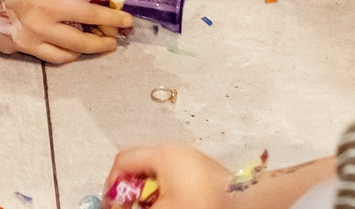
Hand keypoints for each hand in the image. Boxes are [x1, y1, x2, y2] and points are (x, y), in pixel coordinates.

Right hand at [0, 0, 132, 62]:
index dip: (113, 20)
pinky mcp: (14, 49)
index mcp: (51, 5)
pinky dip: (53, 51)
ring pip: (62, 56)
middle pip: (81, 43)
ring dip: (79, 52)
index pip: (91, 16)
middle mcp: (42, 29)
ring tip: (87, 45)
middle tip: (113, 42)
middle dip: (102, 44)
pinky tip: (56, 43)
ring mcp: (27, 43)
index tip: (127, 22)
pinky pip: (40, 54)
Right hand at [105, 144, 237, 208]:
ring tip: (154, 208)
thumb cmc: (199, 204)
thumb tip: (119, 207)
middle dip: (132, 191)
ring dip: (150, 194)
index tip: (112, 206)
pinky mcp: (206, 173)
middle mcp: (176, 151)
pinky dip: (168, 193)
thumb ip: (134, 208)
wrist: (243, 205)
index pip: (123, 161)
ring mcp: (193, 160)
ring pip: (159, 175)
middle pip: (141, 167)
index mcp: (161, 154)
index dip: (112, 184)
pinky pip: (176, 180)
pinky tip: (172, 205)